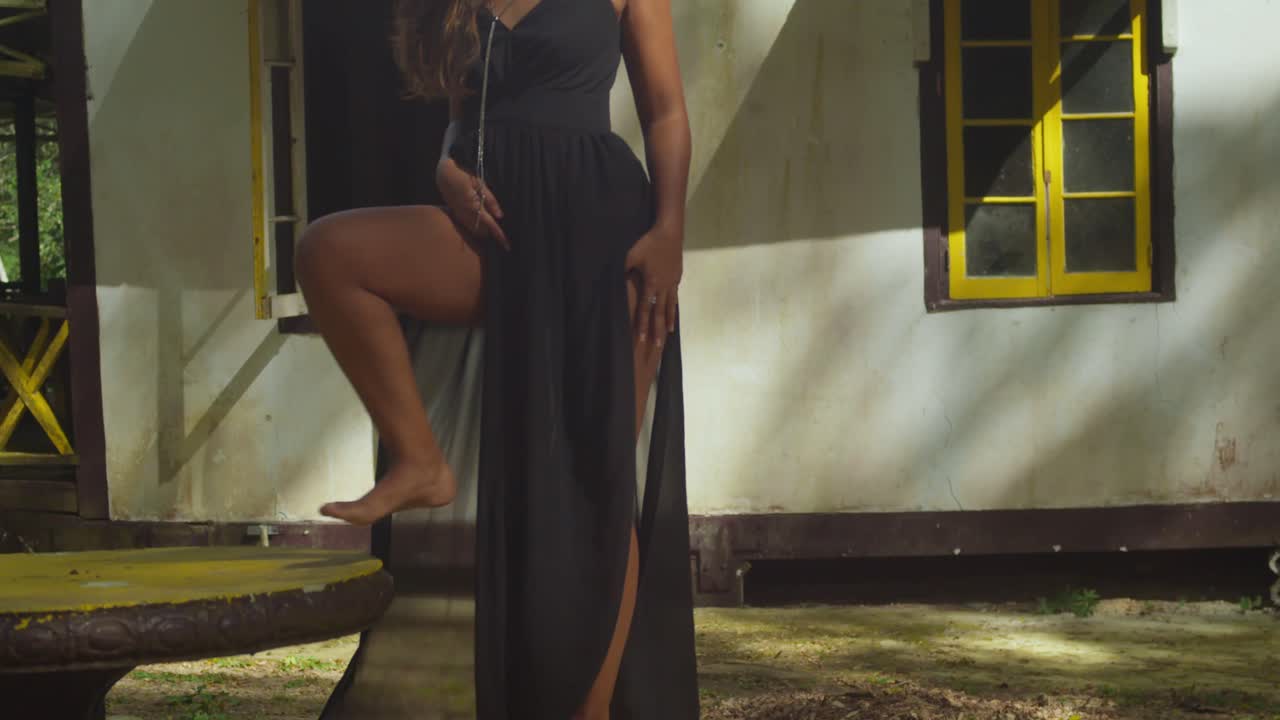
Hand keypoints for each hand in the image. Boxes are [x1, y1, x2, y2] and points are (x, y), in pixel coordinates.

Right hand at [436, 158, 508, 249]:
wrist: (444, 176)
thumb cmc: (464, 177)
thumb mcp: (480, 185)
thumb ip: (491, 201)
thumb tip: (500, 216)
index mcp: (474, 207)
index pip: (491, 225)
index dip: (500, 236)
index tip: (507, 246)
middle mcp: (466, 215)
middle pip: (484, 232)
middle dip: (492, 232)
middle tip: (501, 227)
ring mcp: (460, 217)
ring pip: (476, 230)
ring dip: (484, 229)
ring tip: (492, 223)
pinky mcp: (457, 216)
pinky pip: (469, 226)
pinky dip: (477, 225)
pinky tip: (480, 217)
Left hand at [625, 225, 681, 347]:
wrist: (670, 232)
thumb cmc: (648, 243)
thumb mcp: (631, 255)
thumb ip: (621, 269)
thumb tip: (611, 278)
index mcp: (651, 283)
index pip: (645, 309)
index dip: (643, 324)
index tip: (642, 339)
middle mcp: (663, 287)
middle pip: (660, 313)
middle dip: (657, 330)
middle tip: (657, 346)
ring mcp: (672, 282)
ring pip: (670, 306)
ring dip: (668, 321)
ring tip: (668, 333)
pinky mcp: (677, 277)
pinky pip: (675, 296)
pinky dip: (674, 306)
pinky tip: (673, 312)